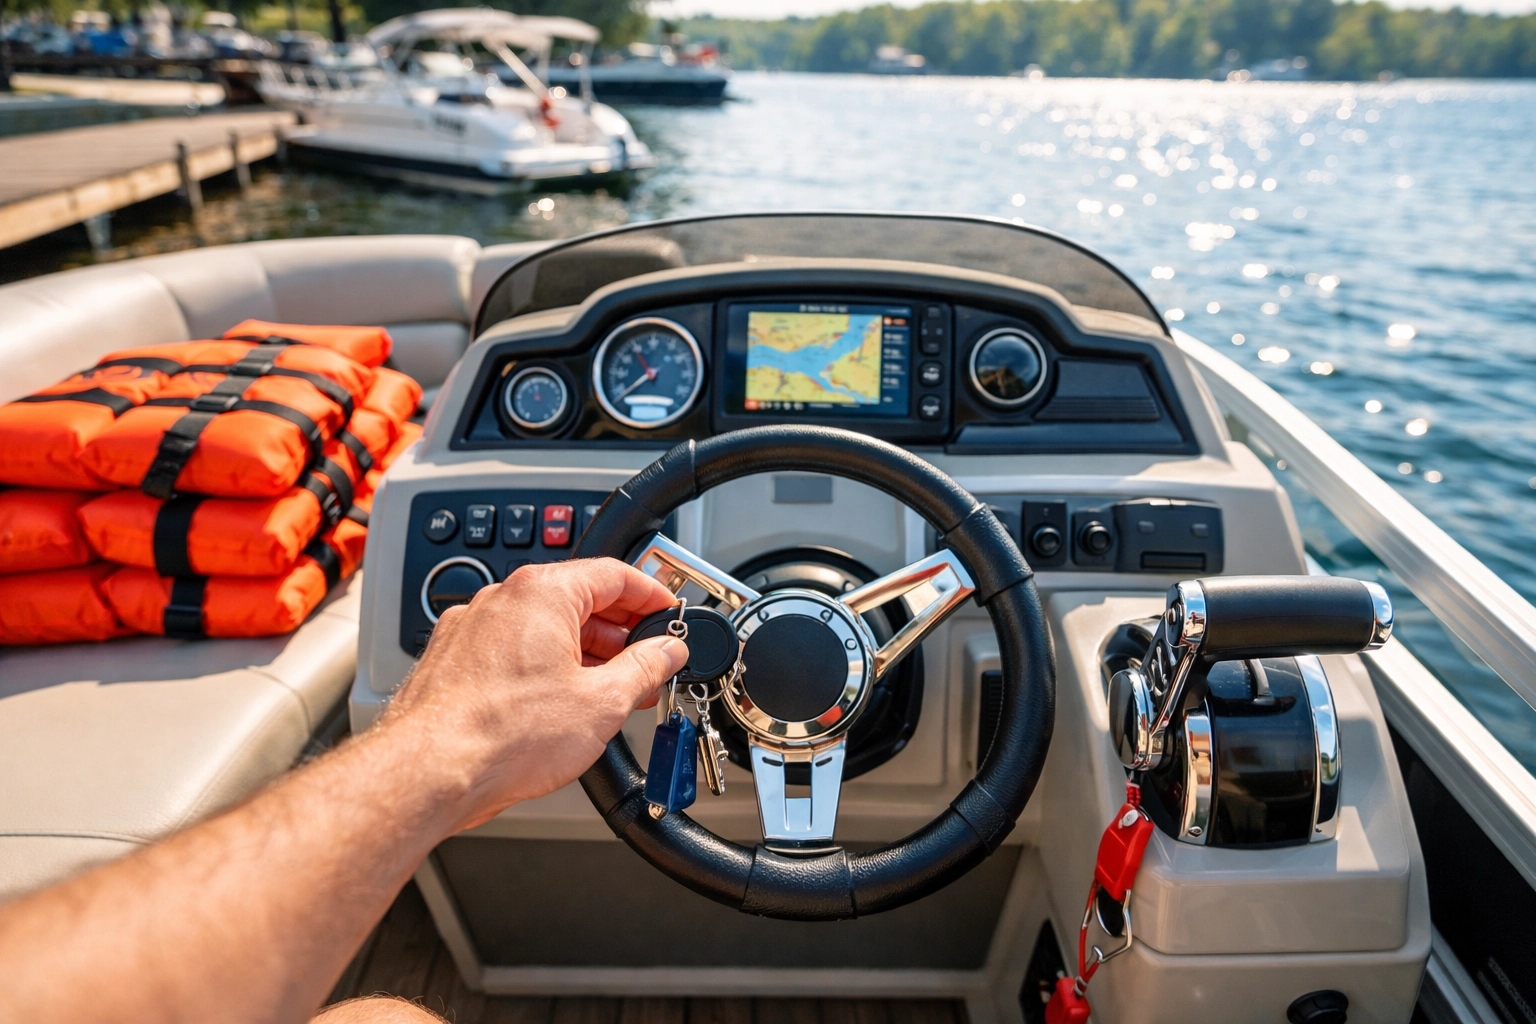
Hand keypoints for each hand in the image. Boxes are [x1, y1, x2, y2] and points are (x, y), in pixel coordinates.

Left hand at [379, 557, 686, 831]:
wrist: (428, 772)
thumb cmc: (499, 735)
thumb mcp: (601, 702)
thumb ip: (645, 668)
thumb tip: (666, 652)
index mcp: (541, 592)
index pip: (614, 574)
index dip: (652, 596)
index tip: (669, 616)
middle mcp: (501, 600)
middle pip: (577, 600)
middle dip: (620, 633)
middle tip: (649, 662)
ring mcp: (471, 630)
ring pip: (542, 629)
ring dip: (584, 654)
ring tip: (610, 692)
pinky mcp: (452, 661)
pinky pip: (511, 651)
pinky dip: (543, 668)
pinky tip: (561, 705)